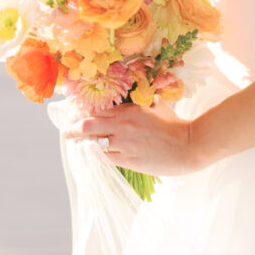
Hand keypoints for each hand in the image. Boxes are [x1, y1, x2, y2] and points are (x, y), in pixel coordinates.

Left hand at [64, 100, 209, 176]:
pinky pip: (105, 158)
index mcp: (129, 110)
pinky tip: (94, 151)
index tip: (74, 111)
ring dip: (84, 143)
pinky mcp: (128, 161)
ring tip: (77, 141)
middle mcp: (122, 127)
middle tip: (66, 130)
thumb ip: (139, 100)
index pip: (98, 108)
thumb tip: (129, 94)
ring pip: (94, 144)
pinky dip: (98, 153)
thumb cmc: (174, 123)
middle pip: (88, 126)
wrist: (188, 147)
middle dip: (73, 128)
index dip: (83, 110)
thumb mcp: (155, 104)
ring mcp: (124, 146)